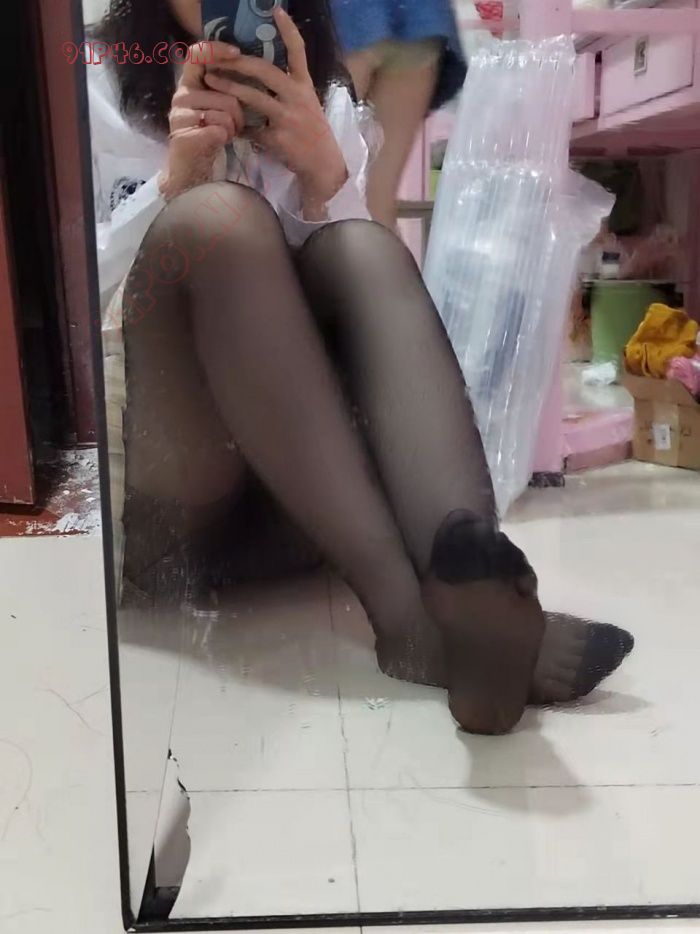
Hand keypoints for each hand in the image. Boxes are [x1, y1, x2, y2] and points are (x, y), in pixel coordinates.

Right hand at [160, 41, 245, 199]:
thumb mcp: (217, 107)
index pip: (197, 54)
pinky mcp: (184, 134)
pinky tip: (219, 142)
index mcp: (188, 84)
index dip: (217, 49)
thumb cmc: (210, 136)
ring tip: (226, 135)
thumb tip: (250, 68)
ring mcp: (180, 115)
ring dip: (233, 127)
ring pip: (225, 112)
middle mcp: (181, 96)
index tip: (237, 53)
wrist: (192, 169)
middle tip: (236, 125)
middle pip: (225, 92)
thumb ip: (224, 88)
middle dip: (239, 112)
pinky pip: (219, 129)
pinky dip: (226, 137)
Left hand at [203, 8, 347, 219]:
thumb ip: (288, 89)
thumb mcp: (306, 105)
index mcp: (304, 86)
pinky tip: (227, 126)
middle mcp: (298, 98)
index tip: (275, 9)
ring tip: (211, 80)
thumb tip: (261, 71)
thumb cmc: (311, 134)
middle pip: (265, 71)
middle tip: (218, 56)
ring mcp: (288, 118)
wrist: (323, 166)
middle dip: (238, 62)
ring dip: (229, 87)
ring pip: (254, 97)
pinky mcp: (279, 139)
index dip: (288, 30)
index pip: (298, 52)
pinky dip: (238, 128)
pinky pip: (251, 129)